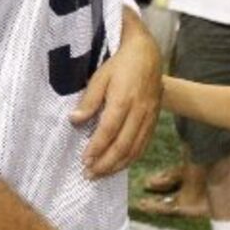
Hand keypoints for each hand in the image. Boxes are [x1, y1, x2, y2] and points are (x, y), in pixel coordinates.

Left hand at [70, 9, 161, 177]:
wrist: (148, 54)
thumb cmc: (120, 64)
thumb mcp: (100, 76)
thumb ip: (89, 100)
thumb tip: (75, 120)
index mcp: (123, 99)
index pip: (108, 131)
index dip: (96, 148)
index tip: (84, 160)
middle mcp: (138, 111)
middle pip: (123, 145)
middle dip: (105, 163)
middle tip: (89, 174)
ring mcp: (149, 117)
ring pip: (135, 148)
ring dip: (118, 165)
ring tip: (102, 174)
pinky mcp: (154, 119)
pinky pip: (144, 144)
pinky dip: (132, 158)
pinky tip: (120, 165)